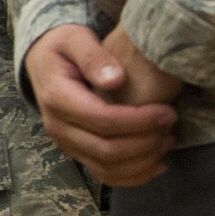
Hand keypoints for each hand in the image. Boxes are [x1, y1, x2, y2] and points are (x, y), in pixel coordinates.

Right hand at [24, 24, 176, 188]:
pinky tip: (157, 164)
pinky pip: (105, 176)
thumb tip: (115, 80)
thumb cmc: (64, 47)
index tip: (167, 111)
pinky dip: (134, 176)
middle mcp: (58, 128)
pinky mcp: (76, 153)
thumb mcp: (75, 39)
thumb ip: (93, 56)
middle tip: (171, 125)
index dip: (139, 121)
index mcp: (57, 98)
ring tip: (167, 140)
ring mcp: (66, 144)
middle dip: (146, 142)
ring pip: (107, 169)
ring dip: (143, 161)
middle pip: (107, 150)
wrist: (43, 63)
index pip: (102, 120)